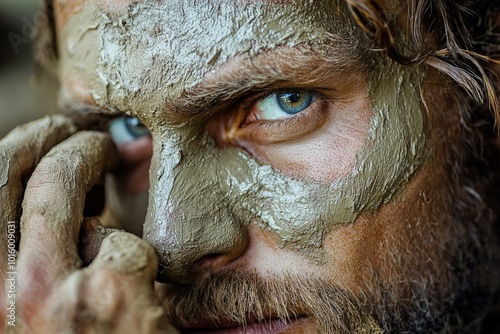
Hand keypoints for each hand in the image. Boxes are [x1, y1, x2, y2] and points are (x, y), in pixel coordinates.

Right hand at [0, 116, 169, 332]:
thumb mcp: (29, 307)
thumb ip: (32, 252)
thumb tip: (60, 191)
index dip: (18, 148)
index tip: (47, 134)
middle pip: (15, 174)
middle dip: (52, 139)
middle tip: (84, 133)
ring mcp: (56, 292)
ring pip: (63, 192)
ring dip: (92, 164)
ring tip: (109, 159)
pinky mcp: (112, 293)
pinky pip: (124, 243)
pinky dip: (133, 252)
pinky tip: (137, 278)